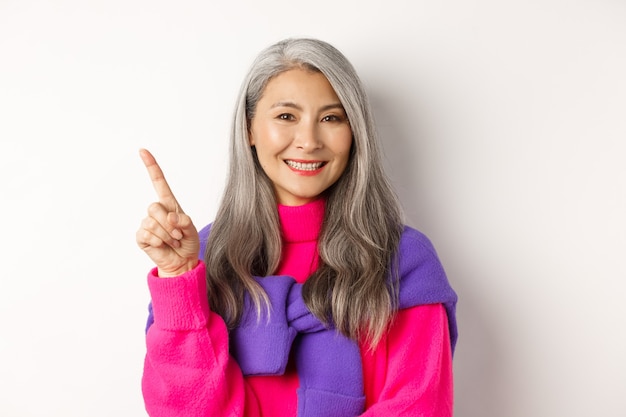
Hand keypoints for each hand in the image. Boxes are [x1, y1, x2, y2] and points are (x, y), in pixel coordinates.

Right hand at [136, 149, 199, 276]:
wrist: (183, 262)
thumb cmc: (188, 243)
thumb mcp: (192, 229)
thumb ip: (184, 221)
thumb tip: (169, 218)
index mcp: (169, 205)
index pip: (159, 182)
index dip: (151, 166)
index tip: (143, 151)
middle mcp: (157, 212)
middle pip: (154, 207)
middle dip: (169, 223)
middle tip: (177, 235)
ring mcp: (147, 224)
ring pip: (152, 222)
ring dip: (166, 235)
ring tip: (172, 241)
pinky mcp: (142, 237)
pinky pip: (147, 235)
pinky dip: (159, 242)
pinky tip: (163, 245)